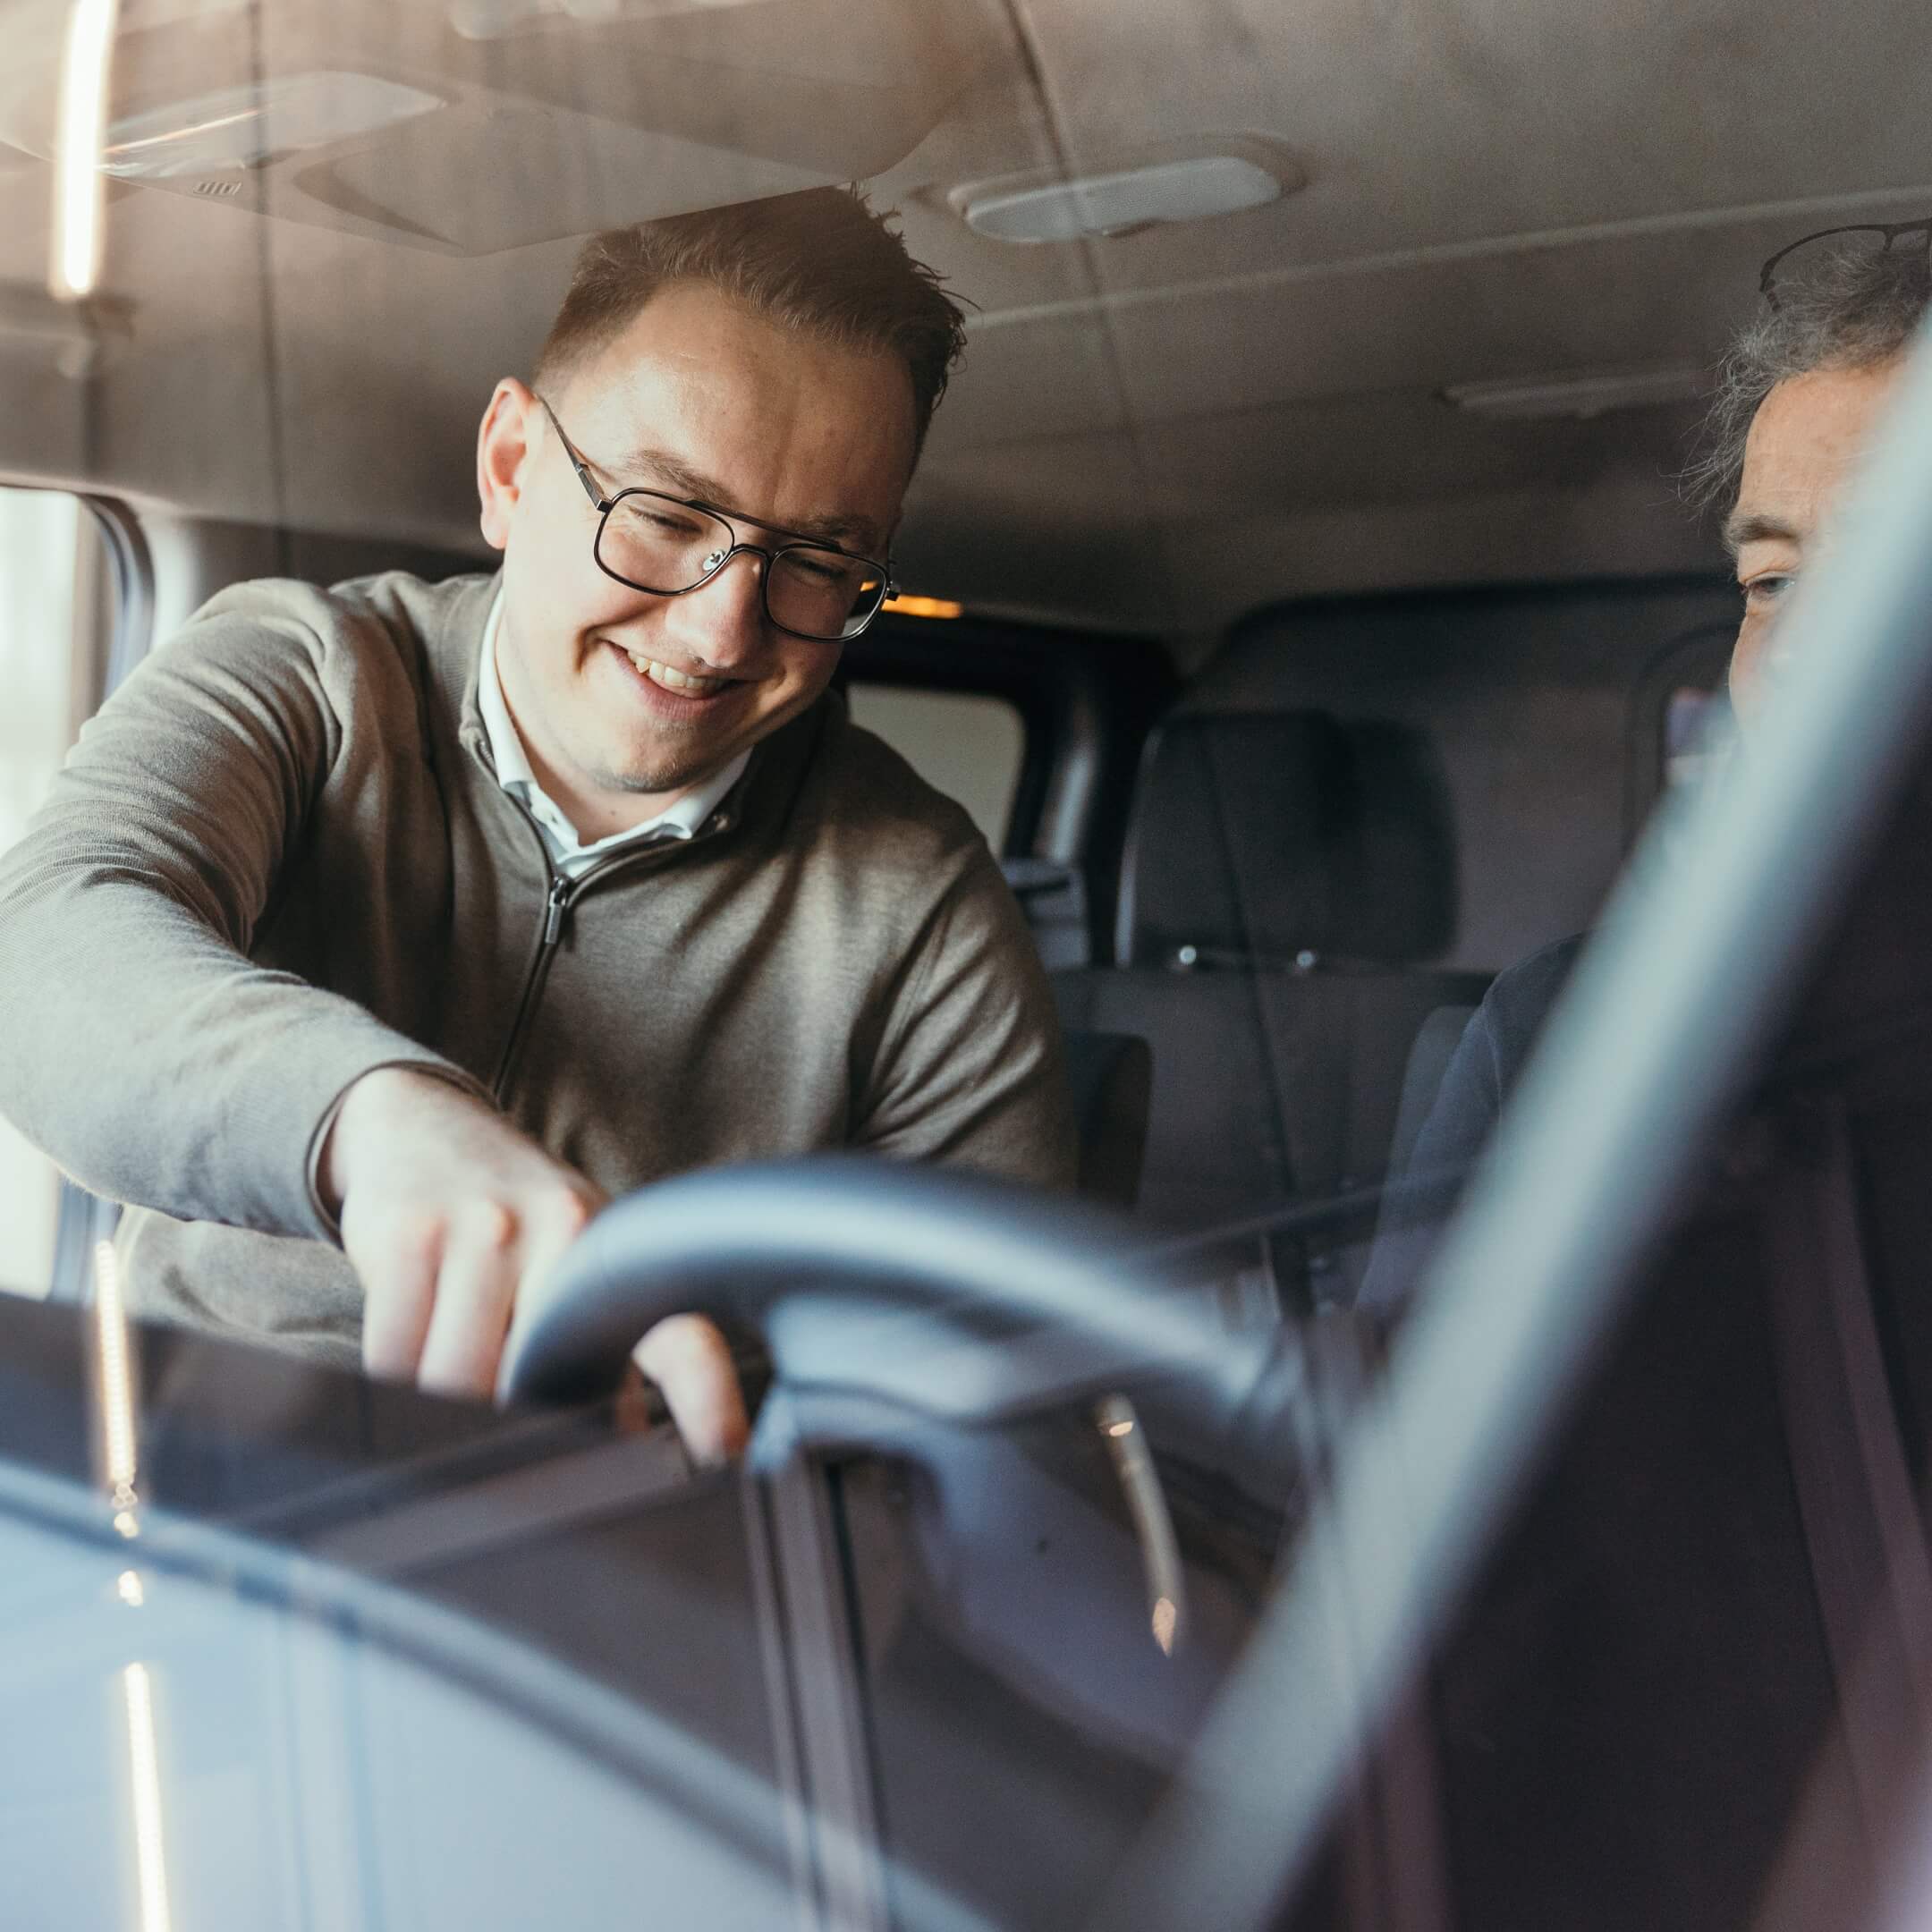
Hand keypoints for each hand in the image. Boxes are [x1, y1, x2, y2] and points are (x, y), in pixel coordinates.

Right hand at [321, 1068, 746, 1459]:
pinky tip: (398, 1378)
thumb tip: (626, 1449)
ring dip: (444, 1416)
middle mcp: (563, 1232)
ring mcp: (483, 1230)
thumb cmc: (515, 1217)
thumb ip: (606, 1350)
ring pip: (460, 1379)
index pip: (677, 1333)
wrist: (426, 1126)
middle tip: (504, 1454)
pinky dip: (391, 1384)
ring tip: (441, 1413)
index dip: (705, 1394)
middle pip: (542, 1382)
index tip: (723, 1450)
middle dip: (520, 1431)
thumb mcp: (576, 1264)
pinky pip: (394, 1352)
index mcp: (616, 1255)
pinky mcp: (409, 1236)